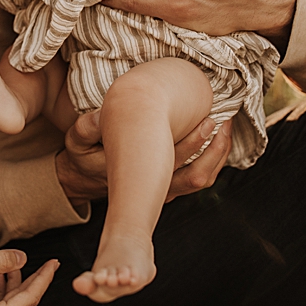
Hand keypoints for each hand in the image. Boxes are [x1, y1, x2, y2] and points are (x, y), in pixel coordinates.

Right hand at [0, 249, 56, 305]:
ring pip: (10, 300)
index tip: (54, 264)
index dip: (44, 278)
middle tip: (48, 263)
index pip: (29, 298)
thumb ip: (1, 261)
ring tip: (19, 263)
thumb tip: (22, 258)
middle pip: (22, 300)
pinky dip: (2, 286)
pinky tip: (2, 272)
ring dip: (16, 281)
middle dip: (34, 279)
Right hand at [55, 112, 230, 206]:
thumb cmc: (85, 156)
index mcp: (136, 176)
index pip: (172, 164)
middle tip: (226, 120)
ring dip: (219, 155)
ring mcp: (165, 190)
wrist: (87, 177)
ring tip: (227, 127)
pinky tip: (220, 137)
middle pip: (196, 176)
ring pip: (202, 179)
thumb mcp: (78, 141)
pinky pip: (201, 177)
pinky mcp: (171, 186)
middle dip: (216, 149)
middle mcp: (154, 188)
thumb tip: (99, 115)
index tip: (208, 119)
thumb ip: (86, 128)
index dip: (193, 143)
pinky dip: (215, 159)